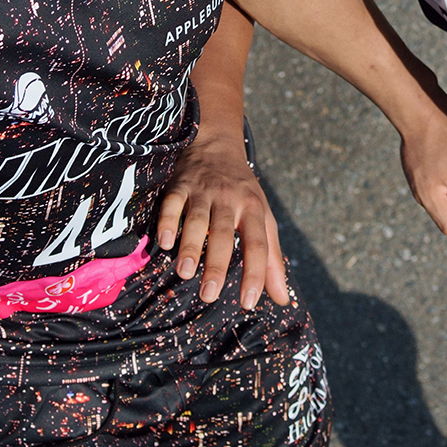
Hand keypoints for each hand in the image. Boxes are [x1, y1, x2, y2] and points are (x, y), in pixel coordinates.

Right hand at [155, 133, 289, 309]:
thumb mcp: (263, 218)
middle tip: (209, 296)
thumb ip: (271, 259)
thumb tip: (282, 300)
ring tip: (185, 273)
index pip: (257, 244)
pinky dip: (167, 221)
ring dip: (190, 246)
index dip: (255, 274)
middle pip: (224, 234)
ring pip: (197, 219)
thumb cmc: (243, 191)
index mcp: (254, 209)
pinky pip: (172, 202)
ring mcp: (203, 190)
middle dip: (216, 265)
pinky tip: (164, 242)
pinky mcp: (180, 184)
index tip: (248, 303)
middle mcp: (230, 199)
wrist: (217, 143)